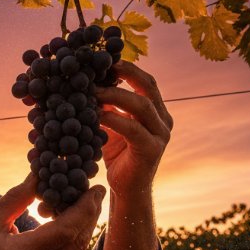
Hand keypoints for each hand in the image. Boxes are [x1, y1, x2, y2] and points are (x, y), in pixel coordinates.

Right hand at [0, 174, 105, 249]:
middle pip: (78, 239)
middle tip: (96, 191)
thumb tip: (40, 174)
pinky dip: (78, 234)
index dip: (84, 208)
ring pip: (79, 247)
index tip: (92, 188)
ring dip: (88, 223)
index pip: (65, 231)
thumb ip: (17, 197)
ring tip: (90, 201)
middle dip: (91, 212)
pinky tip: (77, 218)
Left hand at [94, 61, 173, 197]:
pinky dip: (113, 118)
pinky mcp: (152, 150)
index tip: (105, 59)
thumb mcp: (111, 124)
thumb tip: (86, 80)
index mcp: (156, 111)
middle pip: (148, 86)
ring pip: (141, 105)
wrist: (126, 190)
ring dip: (115, 94)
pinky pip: (133, 128)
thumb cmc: (117, 155)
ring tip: (92, 90)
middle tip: (101, 66)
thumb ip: (106, 105)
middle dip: (125, 72)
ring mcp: (160, 134)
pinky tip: (95, 115)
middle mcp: (163, 119)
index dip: (128, 67)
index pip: (145, 81)